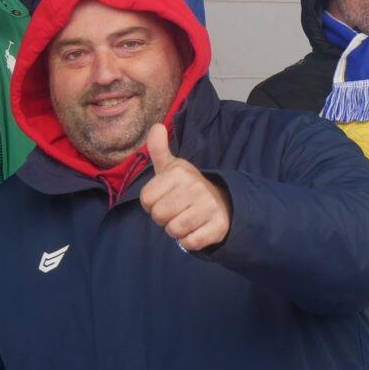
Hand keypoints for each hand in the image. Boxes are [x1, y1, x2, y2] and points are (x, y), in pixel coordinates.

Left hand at [140, 123, 230, 250]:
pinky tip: (196, 229)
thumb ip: (159, 149)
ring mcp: (208, 207)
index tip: (166, 198)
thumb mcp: (172, 167)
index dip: (152, 204)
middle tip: (176, 210)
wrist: (223, 201)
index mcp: (179, 172)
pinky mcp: (218, 226)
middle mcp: (195, 187)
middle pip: (158, 216)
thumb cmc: (188, 186)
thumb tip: (156, 126)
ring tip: (186, 219)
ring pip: (173, 230)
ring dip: (176, 230)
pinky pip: (190, 242)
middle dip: (163, 218)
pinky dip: (189, 241)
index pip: (146, 200)